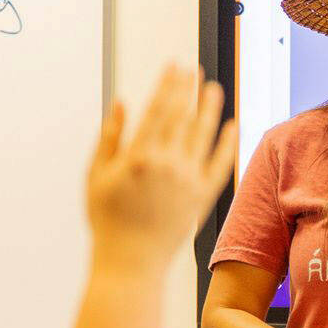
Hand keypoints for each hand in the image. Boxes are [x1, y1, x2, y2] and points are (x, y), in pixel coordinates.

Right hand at [86, 65, 237, 273]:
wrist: (130, 261)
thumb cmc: (107, 220)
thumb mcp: (96, 176)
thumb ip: (109, 137)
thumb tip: (121, 102)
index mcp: (138, 157)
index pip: (158, 109)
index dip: (168, 84)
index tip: (174, 65)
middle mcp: (166, 165)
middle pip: (182, 116)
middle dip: (188, 89)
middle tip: (194, 68)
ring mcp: (187, 181)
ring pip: (203, 135)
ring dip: (209, 108)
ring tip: (213, 89)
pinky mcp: (201, 197)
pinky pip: (219, 164)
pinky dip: (226, 144)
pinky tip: (231, 125)